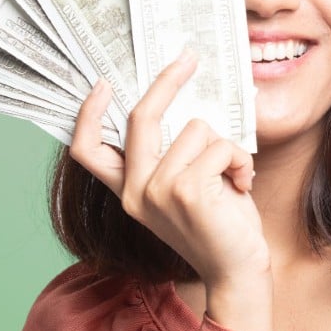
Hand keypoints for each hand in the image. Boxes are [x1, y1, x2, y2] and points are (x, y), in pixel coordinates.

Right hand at [69, 50, 272, 330]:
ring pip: (196, 129)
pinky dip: (240, 160)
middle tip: (188, 58)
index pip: (88, 150)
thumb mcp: (185, 187)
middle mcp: (135, 191)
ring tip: (233, 176)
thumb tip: (183, 101)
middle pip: (141, 118)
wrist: (237, 272)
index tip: (103, 83)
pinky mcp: (186, 191)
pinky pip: (220, 146)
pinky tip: (242, 185)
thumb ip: (173, 155)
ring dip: (226, 146)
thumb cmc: (219, 226)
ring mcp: (157, 191)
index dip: (88, 113)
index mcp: (129, 190)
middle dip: (167, 81)